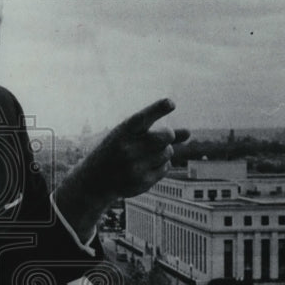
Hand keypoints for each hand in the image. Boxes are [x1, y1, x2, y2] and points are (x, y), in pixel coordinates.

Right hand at [55, 98, 189, 240]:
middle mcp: (127, 149)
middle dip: (168, 134)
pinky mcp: (142, 181)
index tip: (170, 103)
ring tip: (148, 153)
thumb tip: (189, 133)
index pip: (142, 117)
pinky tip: (147, 165)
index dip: (158, 109)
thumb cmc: (116, 150)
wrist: (95, 179)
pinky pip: (166, 167)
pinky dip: (161, 164)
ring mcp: (135, 167)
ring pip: (168, 152)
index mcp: (122, 132)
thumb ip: (157, 132)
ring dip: (164, 151)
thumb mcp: (129, 136)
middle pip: (166, 136)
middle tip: (162, 137)